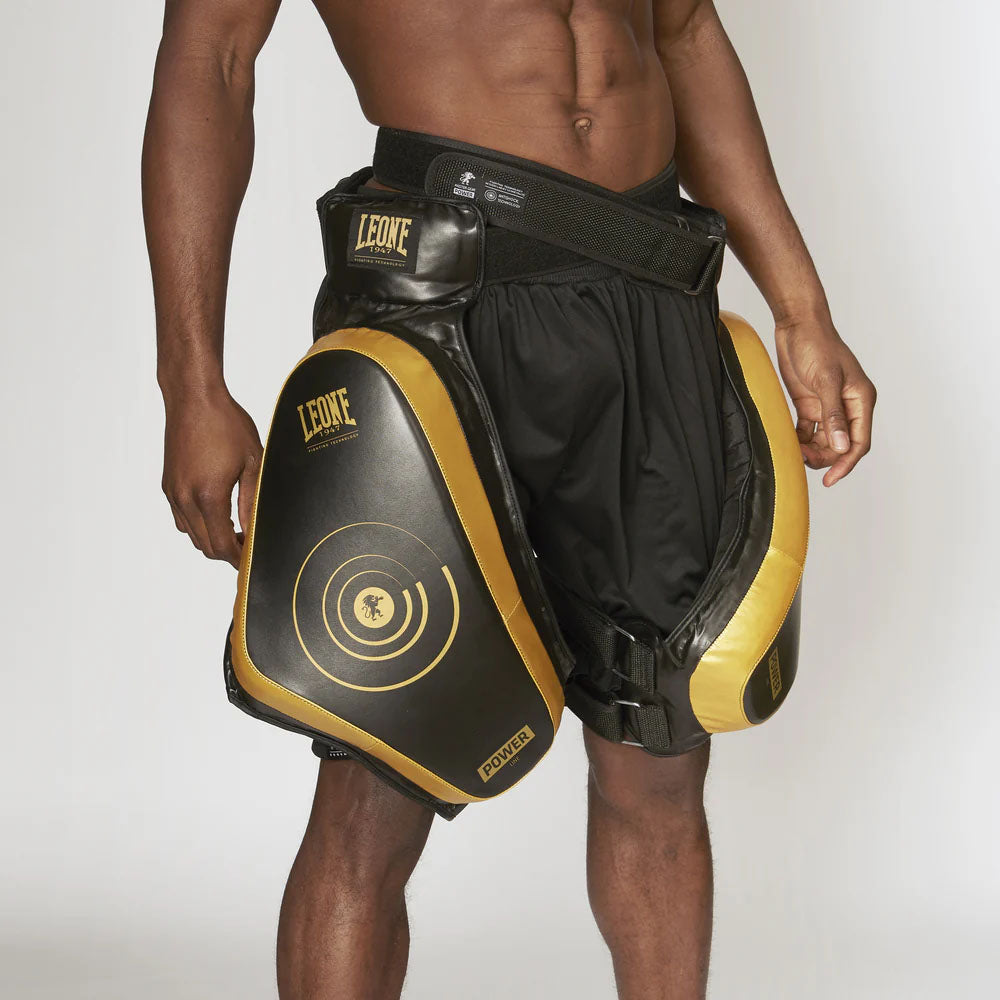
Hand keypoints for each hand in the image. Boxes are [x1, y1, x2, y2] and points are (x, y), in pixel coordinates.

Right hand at [162, 388, 262, 566]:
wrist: (193, 398)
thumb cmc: (226, 424)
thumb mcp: (252, 462)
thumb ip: (251, 501)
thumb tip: (253, 530)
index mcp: (208, 496)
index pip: (222, 546)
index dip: (240, 559)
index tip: (254, 559)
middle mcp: (185, 498)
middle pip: (205, 546)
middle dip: (228, 553)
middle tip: (250, 545)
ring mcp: (173, 492)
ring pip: (191, 535)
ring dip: (213, 540)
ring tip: (236, 530)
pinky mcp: (168, 484)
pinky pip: (181, 518)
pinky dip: (198, 526)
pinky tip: (217, 513)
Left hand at [774, 314, 875, 486]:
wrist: (797, 325)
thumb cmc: (817, 345)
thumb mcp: (826, 380)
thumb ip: (833, 415)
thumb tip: (840, 446)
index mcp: (861, 400)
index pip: (859, 442)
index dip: (845, 463)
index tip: (830, 479)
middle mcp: (847, 406)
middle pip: (840, 445)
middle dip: (824, 457)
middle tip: (802, 460)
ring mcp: (828, 406)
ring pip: (824, 441)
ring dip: (811, 451)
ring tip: (794, 453)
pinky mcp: (809, 404)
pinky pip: (808, 431)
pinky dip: (800, 440)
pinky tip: (788, 444)